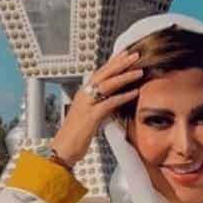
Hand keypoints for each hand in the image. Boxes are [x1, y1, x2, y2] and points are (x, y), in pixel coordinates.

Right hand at [50, 50, 142, 165]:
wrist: (63, 149)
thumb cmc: (76, 135)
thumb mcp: (90, 116)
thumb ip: (100, 105)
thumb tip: (113, 100)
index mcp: (84, 94)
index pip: (100, 73)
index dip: (113, 62)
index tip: (126, 53)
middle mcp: (84, 95)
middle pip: (104, 74)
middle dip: (120, 63)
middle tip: (135, 54)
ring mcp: (86, 105)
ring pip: (107, 85)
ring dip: (124, 76)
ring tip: (139, 71)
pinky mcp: (90, 117)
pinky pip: (108, 103)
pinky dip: (122, 97)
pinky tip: (134, 93)